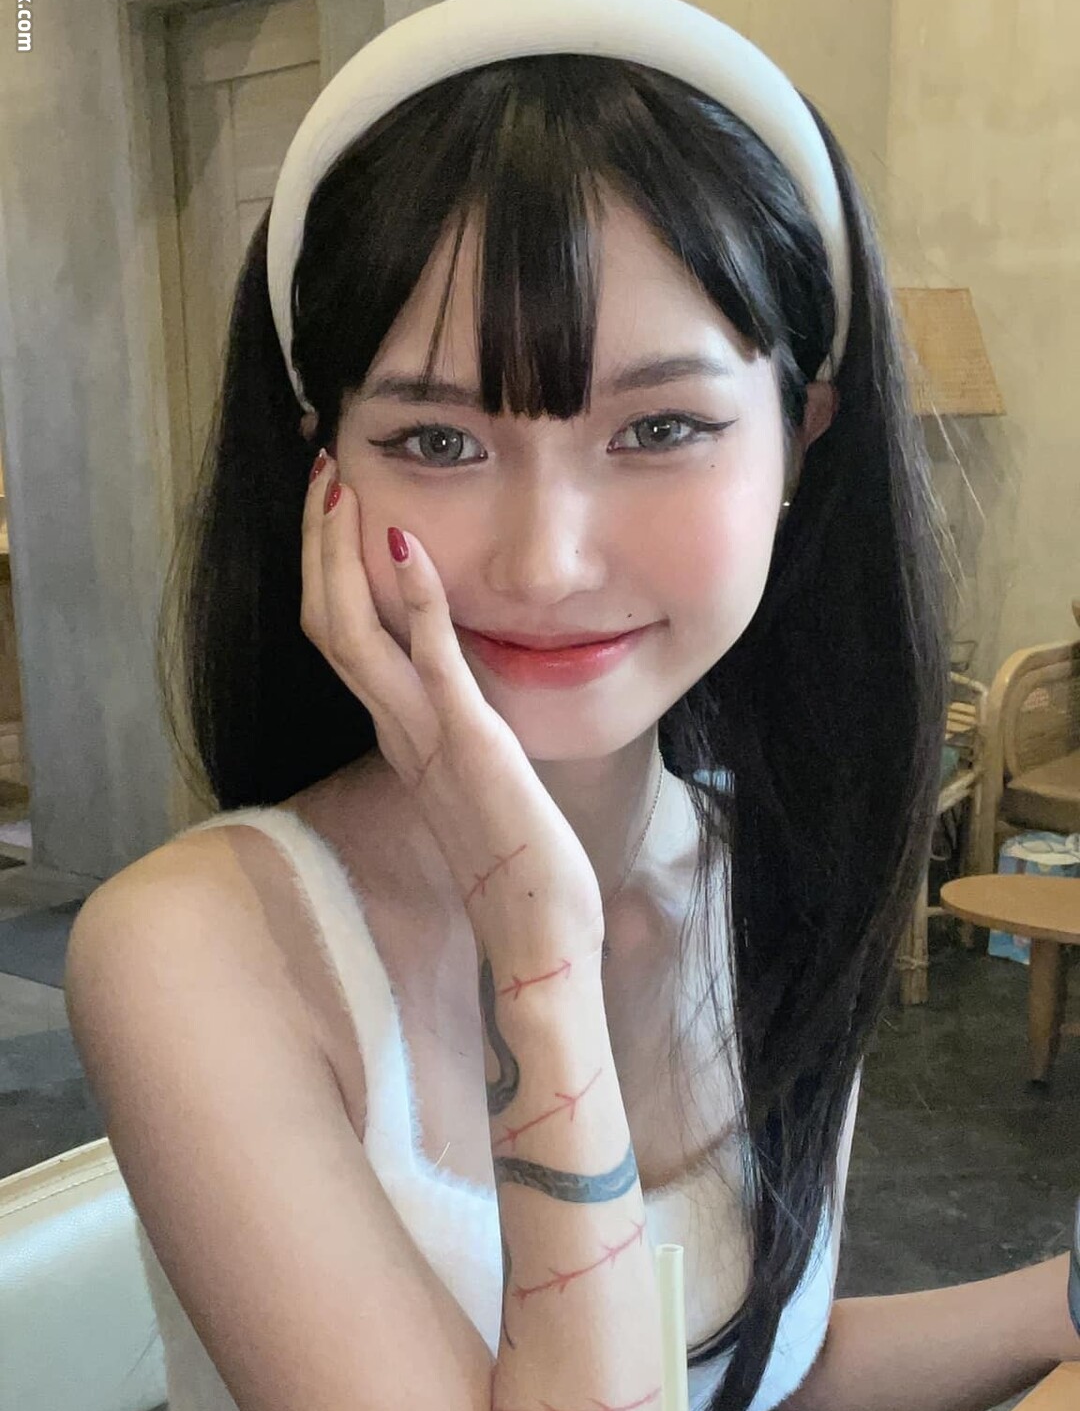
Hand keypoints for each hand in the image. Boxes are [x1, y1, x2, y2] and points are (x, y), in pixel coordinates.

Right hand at [300, 452, 603, 956]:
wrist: (539, 937)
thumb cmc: (523, 870)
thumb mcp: (483, 787)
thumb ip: (465, 743)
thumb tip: (468, 714)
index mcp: (401, 738)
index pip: (343, 642)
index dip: (326, 572)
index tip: (334, 509)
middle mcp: (399, 732)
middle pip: (326, 623)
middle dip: (318, 544)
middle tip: (320, 473)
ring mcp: (427, 737)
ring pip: (351, 633)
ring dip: (341, 554)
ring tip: (340, 487)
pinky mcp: (470, 744)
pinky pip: (430, 662)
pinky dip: (417, 602)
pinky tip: (409, 548)